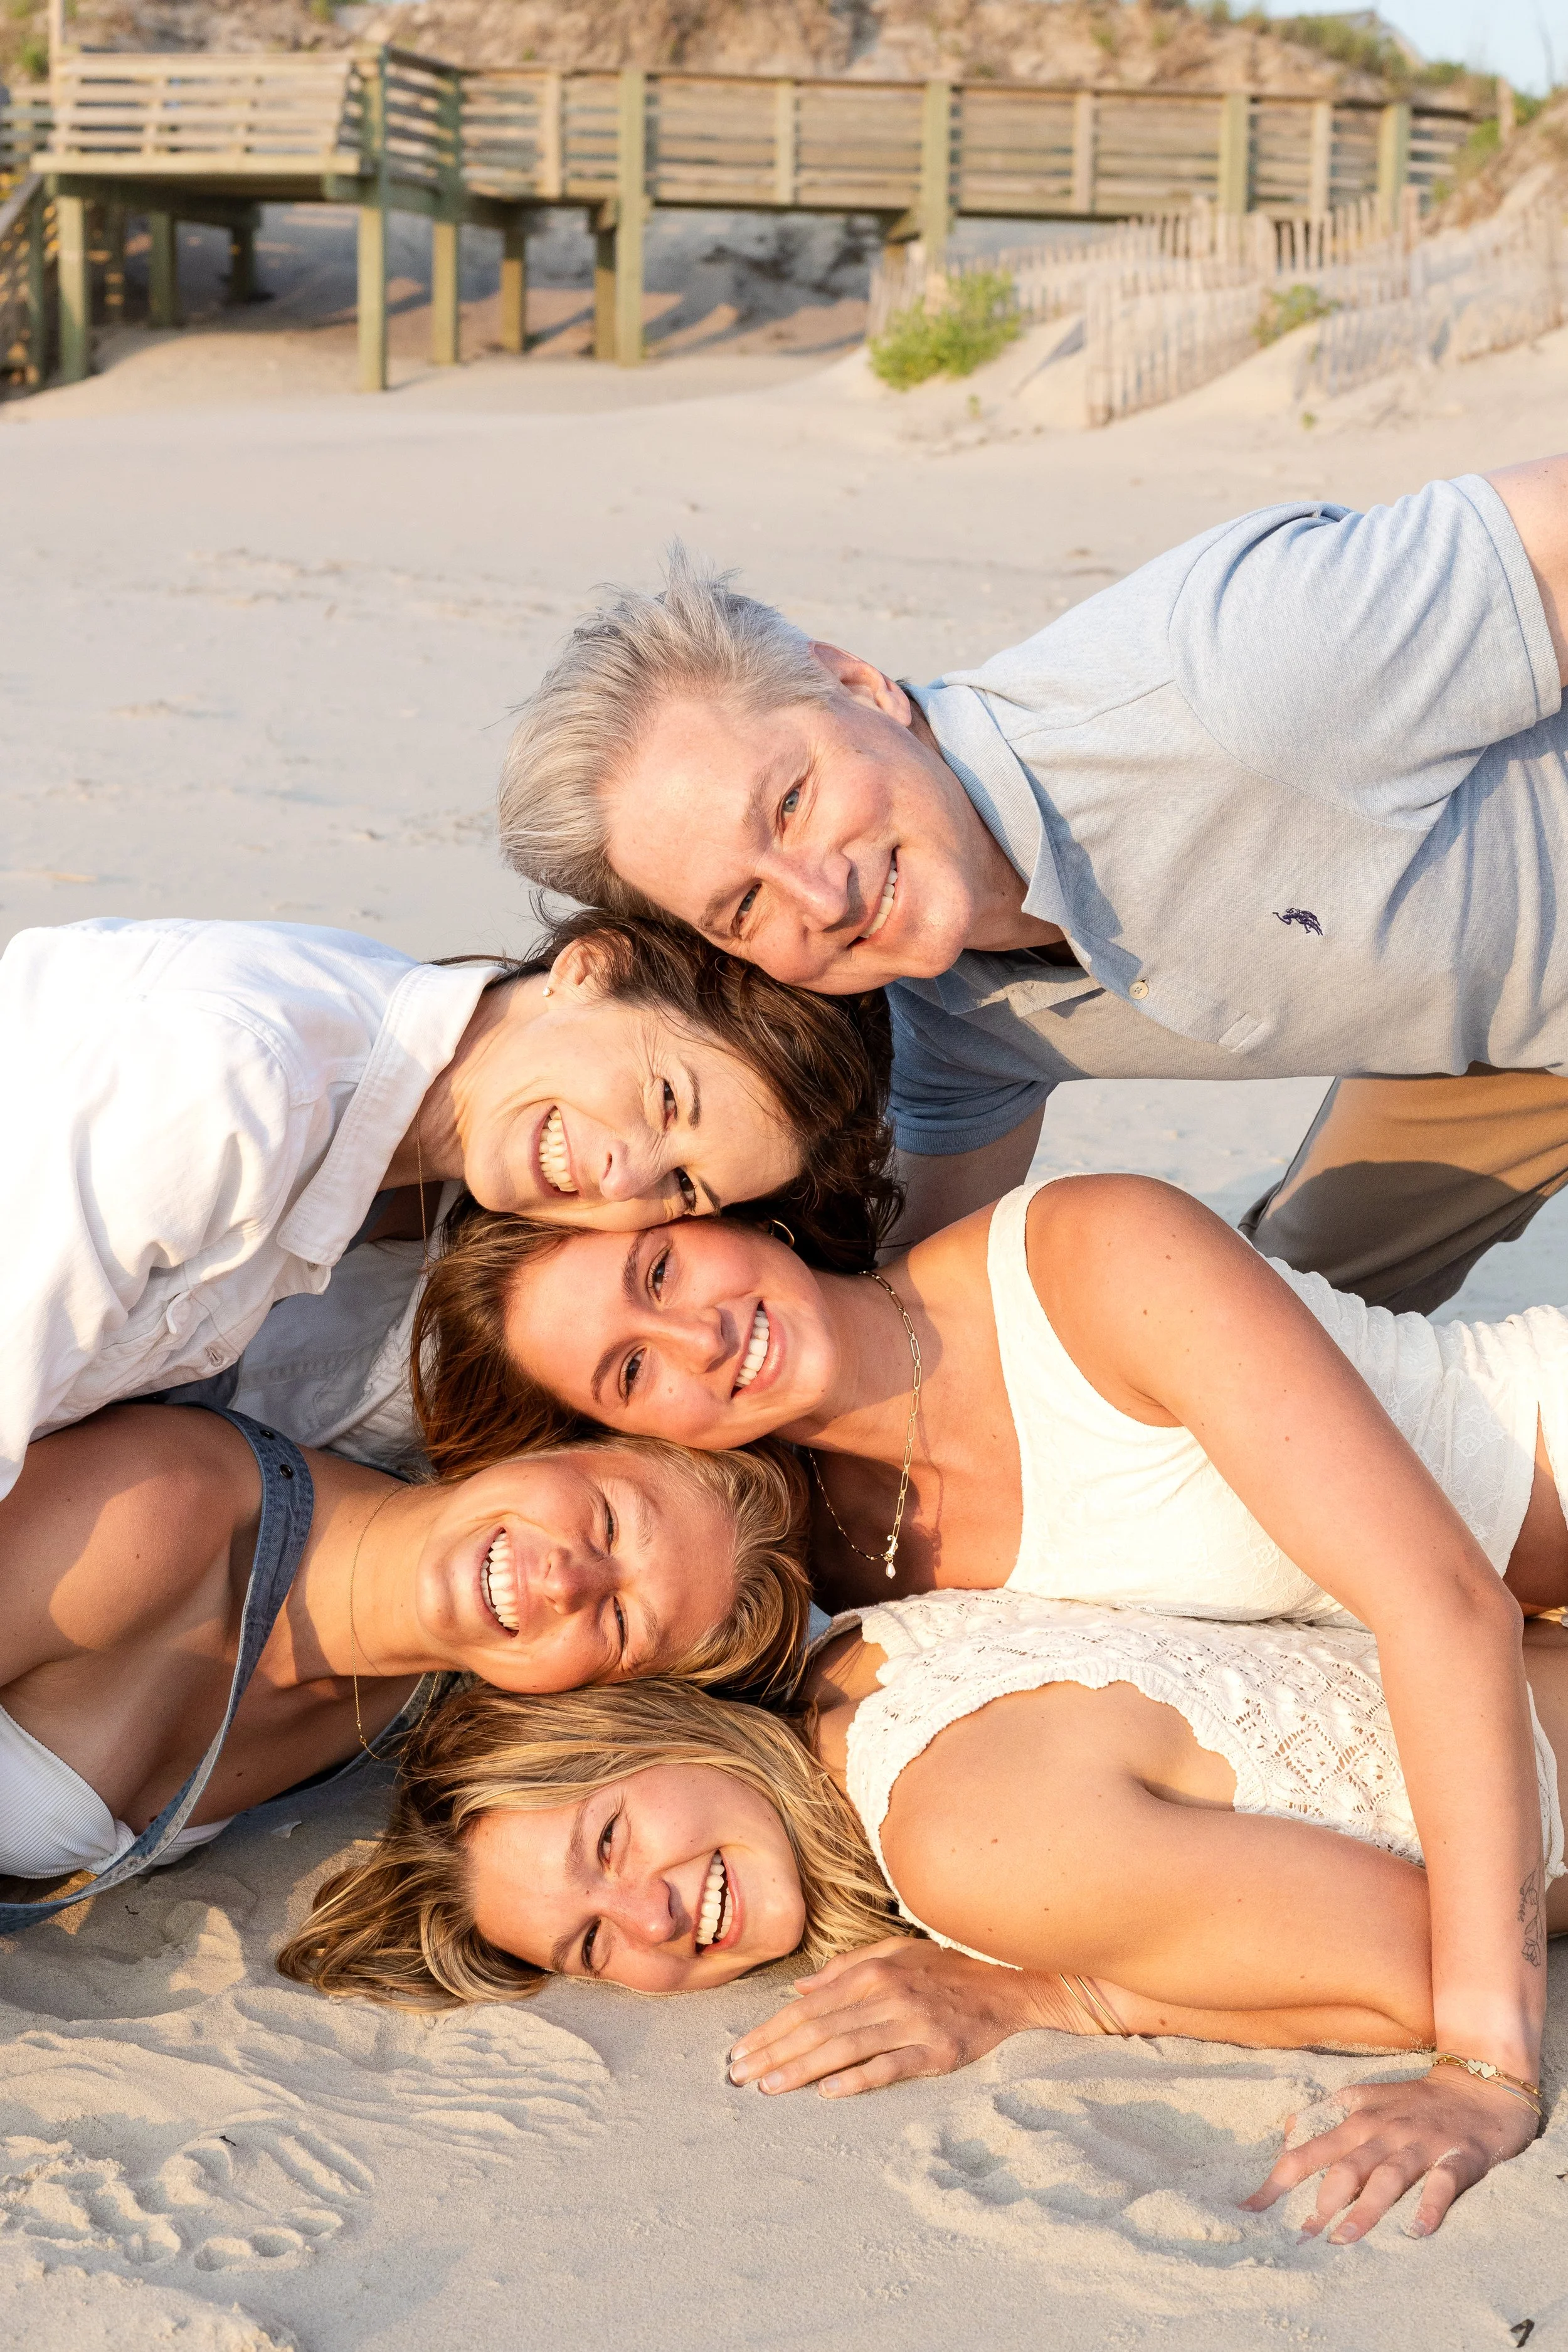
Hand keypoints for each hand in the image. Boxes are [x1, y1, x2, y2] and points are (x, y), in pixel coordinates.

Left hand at [725, 1938, 1066, 2098]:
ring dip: (802, 2069)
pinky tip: (829, 2092)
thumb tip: (798, 1988)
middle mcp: (886, 1994)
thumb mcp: (895, 1953)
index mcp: (871, 1971)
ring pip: (845, 2047)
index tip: (740, 2052)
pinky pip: (891, 2066)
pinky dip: (859, 2079)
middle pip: (818, 2028)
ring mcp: (912, 2022)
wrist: (1009, 1982)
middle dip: (773, 2052)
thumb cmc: (946, 1967)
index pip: (807, 2005)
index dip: (770, 2029)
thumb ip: (845, 1969)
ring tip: (769, 2088)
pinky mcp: (937, 2050)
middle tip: (739, 2077)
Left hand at [1244, 2067, 1539, 2242]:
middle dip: (1319, 2201)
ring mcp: (1421, 2144)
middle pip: (1345, 2166)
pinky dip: (1430, 2206)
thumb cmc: (1414, 2101)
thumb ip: (1327, 2116)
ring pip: (1388, 2177)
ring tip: (1343, 2239)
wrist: (1479, 2088)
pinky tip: (1418, 2229)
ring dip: (1365, 2208)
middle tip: (1297, 2237)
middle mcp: (1384, 2131)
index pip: (1308, 2150)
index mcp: (1357, 2119)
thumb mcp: (1365, 2099)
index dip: (1278, 2180)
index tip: (1251, 2209)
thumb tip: (1286, 2132)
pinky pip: (1443, 2183)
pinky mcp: (1459, 2157)